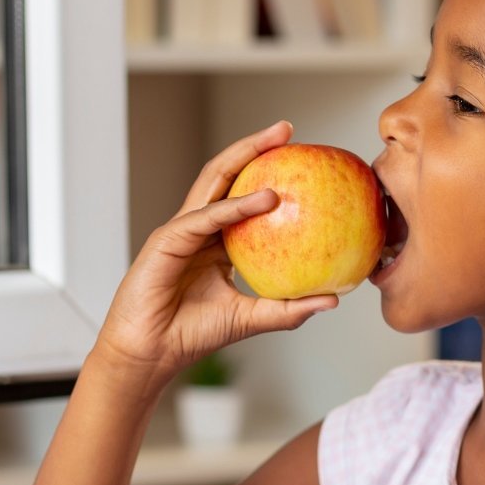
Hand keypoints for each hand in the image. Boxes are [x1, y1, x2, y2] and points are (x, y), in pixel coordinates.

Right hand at [95, 121, 338, 383]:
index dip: (267, 172)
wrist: (151, 354)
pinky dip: (235, 206)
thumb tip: (333, 299)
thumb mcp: (251, 318)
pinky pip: (206, 217)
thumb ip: (288, 308)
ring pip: (213, 182)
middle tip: (288, 130)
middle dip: (255, 147)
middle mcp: (198, 226)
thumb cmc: (192, 335)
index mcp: (215, 240)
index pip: (242, 194)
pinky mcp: (167, 240)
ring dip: (244, 156)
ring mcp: (181, 229)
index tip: (302, 159)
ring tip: (276, 141)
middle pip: (227, 175)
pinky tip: (264, 198)